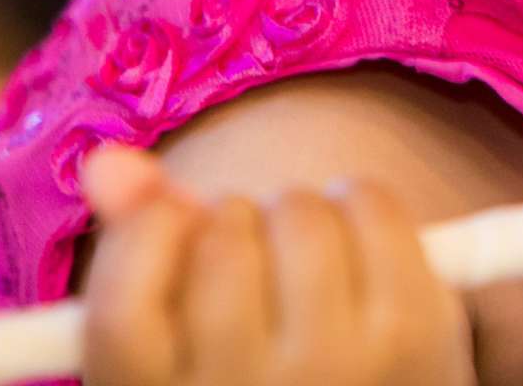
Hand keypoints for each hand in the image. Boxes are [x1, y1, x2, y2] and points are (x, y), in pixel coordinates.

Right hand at [80, 146, 476, 385]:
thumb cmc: (257, 375)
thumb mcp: (180, 340)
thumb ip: (135, 252)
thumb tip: (109, 158)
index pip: (123, 298)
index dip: (146, 229)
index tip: (175, 221)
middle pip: (223, 235)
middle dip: (238, 219)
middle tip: (255, 259)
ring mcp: (333, 369)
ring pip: (299, 212)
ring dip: (301, 209)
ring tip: (305, 255)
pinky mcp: (413, 332)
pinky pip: (371, 207)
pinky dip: (361, 202)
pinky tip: (356, 245)